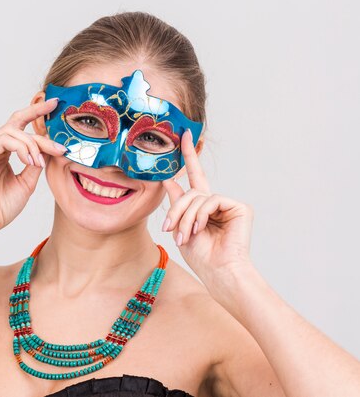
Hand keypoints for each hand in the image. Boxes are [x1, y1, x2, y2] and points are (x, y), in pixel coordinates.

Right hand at [0, 98, 67, 239]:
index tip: (54, 106)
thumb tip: (48, 150)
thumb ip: (35, 163)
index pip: (18, 127)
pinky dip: (21, 149)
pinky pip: (4, 141)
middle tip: (55, 107)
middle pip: (15, 122)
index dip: (35, 114)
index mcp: (0, 152)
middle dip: (36, 111)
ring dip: (32, 144)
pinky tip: (30, 161)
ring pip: (12, 131)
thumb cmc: (2, 207)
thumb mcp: (27, 182)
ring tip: (40, 161)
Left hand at [161, 128, 254, 289]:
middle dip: (176, 211)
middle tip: (170, 230)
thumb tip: (168, 180)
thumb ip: (177, 203)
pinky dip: (201, 214)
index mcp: (202, 206)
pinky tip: (201, 228)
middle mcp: (216, 202)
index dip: (189, 155)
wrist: (219, 272)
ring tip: (186, 236)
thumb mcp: (181, 227)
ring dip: (186, 218)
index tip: (184, 134)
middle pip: (189, 192)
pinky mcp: (240, 207)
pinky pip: (211, 200)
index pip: (194, 175)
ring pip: (197, 197)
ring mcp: (228, 204)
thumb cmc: (201, 256)